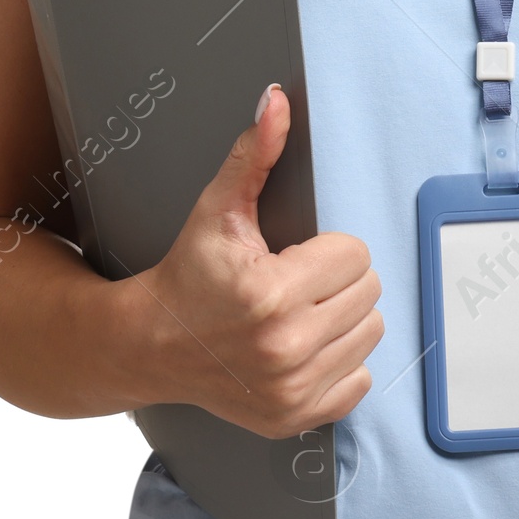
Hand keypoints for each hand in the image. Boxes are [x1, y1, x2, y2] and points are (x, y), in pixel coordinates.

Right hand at [140, 85, 382, 438]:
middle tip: (297, 280)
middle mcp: (284, 347)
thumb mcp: (218, 208)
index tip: (295, 254)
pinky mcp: (293, 417)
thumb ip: (255, 153)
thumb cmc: (187, 275)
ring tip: (300, 309)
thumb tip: (276, 101)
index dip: (328, 247)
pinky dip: (341, 362)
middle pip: (369, 292)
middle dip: (337, 279)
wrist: (148, 345)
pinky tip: (304, 345)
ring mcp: (291, 389)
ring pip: (370, 332)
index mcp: (271, 293)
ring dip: (344, 317)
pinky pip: (360, 381)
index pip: (355, 254)